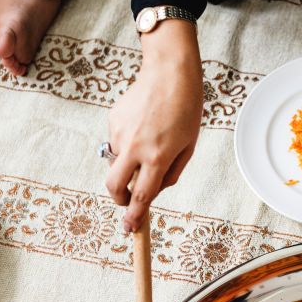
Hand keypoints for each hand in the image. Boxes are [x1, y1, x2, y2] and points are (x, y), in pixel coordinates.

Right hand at [106, 20, 202, 231]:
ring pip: (117, 163)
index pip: (142, 196)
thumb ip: (171, 172)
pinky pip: (117, 142)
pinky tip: (144, 125)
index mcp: (158, 157)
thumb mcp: (188, 145)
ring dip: (129, 165)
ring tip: (150, 142)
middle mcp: (135, 148)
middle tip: (128, 201)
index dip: (135, 216)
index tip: (129, 229)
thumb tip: (154, 190)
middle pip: (115, 187)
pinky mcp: (113, 120)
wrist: (169, 72)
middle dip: (119, 199)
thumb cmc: (186, 109)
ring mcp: (120, 134)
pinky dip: (128, 143)